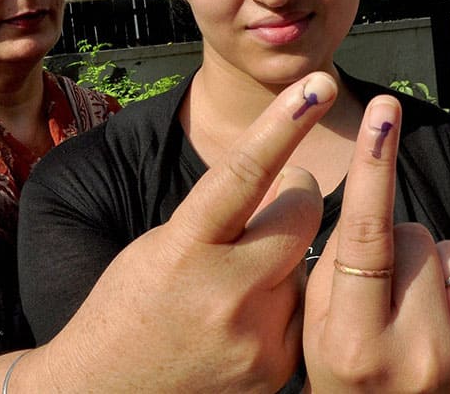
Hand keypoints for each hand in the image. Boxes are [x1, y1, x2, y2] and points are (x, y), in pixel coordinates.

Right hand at [38, 73, 338, 392]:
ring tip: (239, 286)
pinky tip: (248, 320)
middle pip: (304, 213)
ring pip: (309, 262)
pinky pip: (306, 310)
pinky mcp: (277, 371)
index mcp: (182, 250)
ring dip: (287, 259)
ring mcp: (255, 338)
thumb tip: (296, 187)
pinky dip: (288, 302)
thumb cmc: (130, 305)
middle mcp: (224, 294)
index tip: (320, 84)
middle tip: (281, 198)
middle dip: (299, 195)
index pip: (242, 173)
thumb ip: (223, 216)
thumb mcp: (160, 245)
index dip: (283, 124)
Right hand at [304, 96, 449, 391]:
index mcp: (354, 345)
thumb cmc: (352, 386)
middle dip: (400, 248)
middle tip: (389, 292)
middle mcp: (415, 356)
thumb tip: (370, 204)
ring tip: (424, 315)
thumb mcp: (318, 337)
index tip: (383, 111)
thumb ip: (333, 271)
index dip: (373, 167)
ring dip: (437, 269)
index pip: (366, 237)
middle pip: (415, 236)